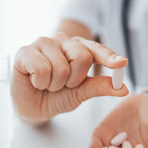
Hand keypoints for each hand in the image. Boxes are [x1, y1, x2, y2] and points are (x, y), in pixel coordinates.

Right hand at [11, 32, 128, 122]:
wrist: (34, 107)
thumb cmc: (58, 96)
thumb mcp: (82, 93)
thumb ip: (100, 87)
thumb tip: (123, 88)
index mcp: (79, 48)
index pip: (97, 50)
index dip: (109, 57)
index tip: (121, 63)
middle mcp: (63, 41)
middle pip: (82, 57)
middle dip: (74, 80)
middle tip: (63, 85)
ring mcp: (43, 43)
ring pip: (61, 67)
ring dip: (55, 85)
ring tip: (48, 84)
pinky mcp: (25, 51)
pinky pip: (42, 69)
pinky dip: (41, 83)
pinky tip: (35, 81)